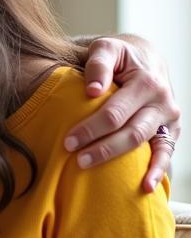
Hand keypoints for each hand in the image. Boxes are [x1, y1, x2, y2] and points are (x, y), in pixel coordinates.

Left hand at [67, 36, 180, 191]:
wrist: (146, 59)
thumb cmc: (119, 57)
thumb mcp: (107, 49)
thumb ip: (99, 64)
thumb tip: (92, 90)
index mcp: (146, 82)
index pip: (115, 112)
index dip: (90, 128)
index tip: (67, 141)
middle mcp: (162, 101)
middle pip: (130, 132)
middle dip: (101, 147)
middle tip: (75, 158)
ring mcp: (168, 118)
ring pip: (144, 144)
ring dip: (117, 158)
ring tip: (90, 167)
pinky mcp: (171, 131)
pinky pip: (166, 153)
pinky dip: (157, 171)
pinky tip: (145, 188)